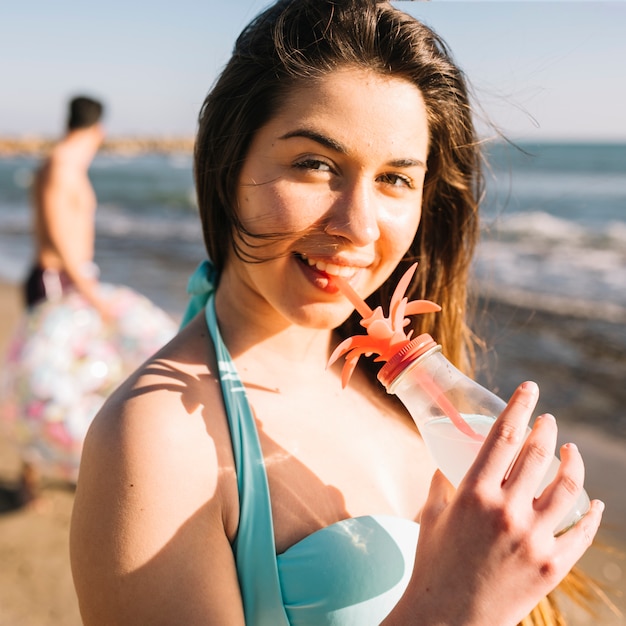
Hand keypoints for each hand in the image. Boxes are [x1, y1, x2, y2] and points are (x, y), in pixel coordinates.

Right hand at [395, 382, 603, 625]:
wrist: (448, 619)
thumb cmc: (434, 564)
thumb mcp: (430, 516)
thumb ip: (441, 484)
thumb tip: (446, 462)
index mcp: (474, 493)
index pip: (503, 436)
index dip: (519, 406)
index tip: (530, 388)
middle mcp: (507, 510)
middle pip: (537, 455)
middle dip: (546, 429)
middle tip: (548, 421)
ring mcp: (533, 539)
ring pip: (568, 488)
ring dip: (573, 463)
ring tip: (572, 451)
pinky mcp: (552, 566)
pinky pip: (581, 532)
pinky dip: (591, 513)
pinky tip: (594, 501)